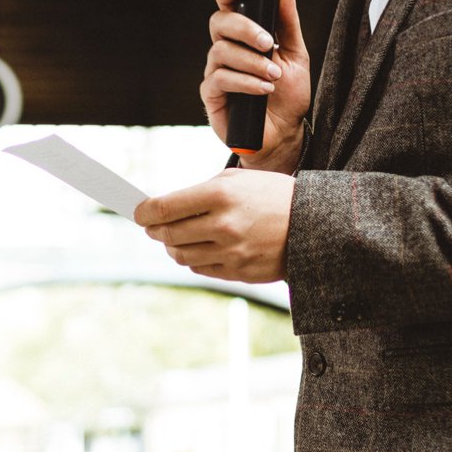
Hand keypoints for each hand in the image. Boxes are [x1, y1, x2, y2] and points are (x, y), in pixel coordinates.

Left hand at [134, 168, 293, 282]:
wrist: (313, 224)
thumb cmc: (273, 195)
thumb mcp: (238, 179)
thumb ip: (200, 191)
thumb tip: (166, 207)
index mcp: (220, 194)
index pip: (164, 208)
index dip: (144, 212)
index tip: (138, 212)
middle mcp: (223, 224)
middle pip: (168, 234)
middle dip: (154, 230)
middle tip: (151, 225)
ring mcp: (231, 252)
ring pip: (181, 255)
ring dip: (171, 246)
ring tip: (173, 238)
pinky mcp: (238, 272)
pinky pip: (200, 268)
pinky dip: (192, 259)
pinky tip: (196, 248)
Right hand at [201, 0, 309, 172]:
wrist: (284, 133)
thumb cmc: (288, 94)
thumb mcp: (296, 55)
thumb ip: (288, 24)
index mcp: (242, 34)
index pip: (229, 4)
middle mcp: (225, 48)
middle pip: (219, 22)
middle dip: (245, 28)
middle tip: (268, 42)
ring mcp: (215, 70)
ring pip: (221, 51)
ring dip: (251, 61)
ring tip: (274, 75)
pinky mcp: (211, 94)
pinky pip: (220, 79)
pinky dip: (245, 81)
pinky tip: (263, 89)